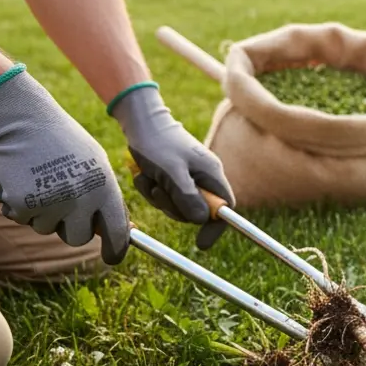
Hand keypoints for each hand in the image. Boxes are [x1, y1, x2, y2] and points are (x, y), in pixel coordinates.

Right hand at [0, 67, 129, 264]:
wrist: (21, 119)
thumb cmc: (62, 140)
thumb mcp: (95, 163)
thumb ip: (105, 195)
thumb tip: (119, 230)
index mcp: (105, 188)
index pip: (117, 231)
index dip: (116, 249)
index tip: (112, 257)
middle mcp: (81, 200)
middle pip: (78, 238)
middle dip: (70, 228)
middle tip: (62, 205)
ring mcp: (50, 204)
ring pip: (46, 229)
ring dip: (42, 212)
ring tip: (40, 180)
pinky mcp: (21, 205)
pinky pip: (21, 218)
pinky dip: (19, 204)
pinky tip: (21, 178)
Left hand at [109, 84, 233, 249]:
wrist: (140, 121)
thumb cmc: (157, 143)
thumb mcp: (171, 172)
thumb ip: (187, 196)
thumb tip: (201, 219)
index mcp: (211, 173)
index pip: (225, 208)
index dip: (216, 227)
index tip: (201, 244)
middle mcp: (204, 176)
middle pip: (198, 210)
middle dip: (175, 207)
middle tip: (159, 192)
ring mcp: (189, 176)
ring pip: (179, 205)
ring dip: (160, 198)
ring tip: (148, 179)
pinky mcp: (174, 176)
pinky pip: (166, 196)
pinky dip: (152, 190)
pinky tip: (144, 176)